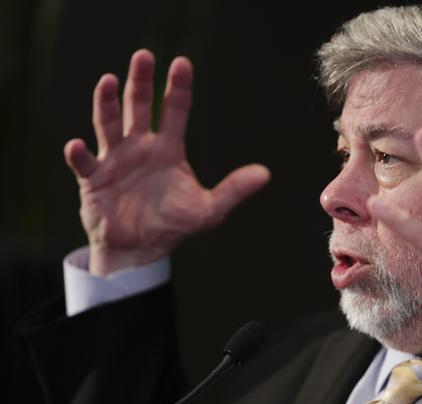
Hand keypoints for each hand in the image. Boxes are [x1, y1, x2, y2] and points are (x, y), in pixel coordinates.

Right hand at [64, 50, 269, 274]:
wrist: (142, 251)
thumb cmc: (173, 226)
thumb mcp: (209, 210)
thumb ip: (233, 190)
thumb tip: (265, 174)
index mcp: (169, 150)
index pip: (176, 111)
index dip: (178, 88)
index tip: (182, 63)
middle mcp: (141, 147)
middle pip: (139, 107)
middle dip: (141, 82)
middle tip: (143, 56)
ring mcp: (115, 159)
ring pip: (109, 124)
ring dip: (107, 103)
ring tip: (108, 80)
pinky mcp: (94, 179)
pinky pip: (84, 163)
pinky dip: (79, 154)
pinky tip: (77, 145)